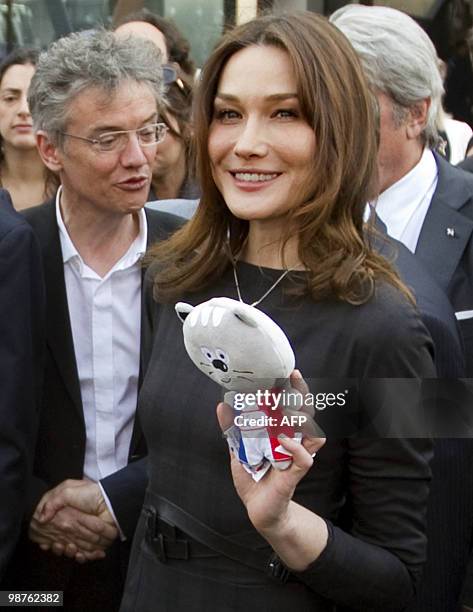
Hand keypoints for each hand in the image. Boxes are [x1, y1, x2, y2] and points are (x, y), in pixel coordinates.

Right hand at [30, 479, 117, 562]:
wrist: (110, 500)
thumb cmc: (91, 493)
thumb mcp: (68, 490)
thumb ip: (52, 502)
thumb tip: (41, 518)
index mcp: (66, 515)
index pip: (53, 532)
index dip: (48, 539)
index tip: (47, 543)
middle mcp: (74, 526)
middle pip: (62, 543)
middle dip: (60, 548)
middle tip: (61, 545)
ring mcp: (85, 535)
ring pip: (73, 551)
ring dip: (71, 553)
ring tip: (72, 548)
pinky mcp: (95, 542)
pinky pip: (87, 554)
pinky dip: (85, 557)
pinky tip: (81, 554)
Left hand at [217, 370, 325, 532]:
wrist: (257, 509)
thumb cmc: (253, 479)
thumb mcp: (238, 450)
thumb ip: (232, 429)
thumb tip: (222, 404)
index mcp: (282, 434)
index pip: (294, 408)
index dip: (294, 390)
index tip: (289, 373)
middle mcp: (293, 442)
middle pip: (308, 414)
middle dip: (303, 395)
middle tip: (294, 379)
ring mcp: (296, 458)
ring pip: (315, 433)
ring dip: (304, 419)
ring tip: (289, 410)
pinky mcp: (295, 474)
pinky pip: (304, 458)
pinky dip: (295, 447)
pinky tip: (282, 441)